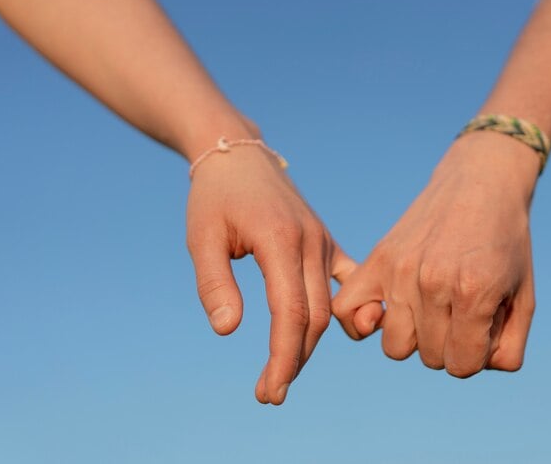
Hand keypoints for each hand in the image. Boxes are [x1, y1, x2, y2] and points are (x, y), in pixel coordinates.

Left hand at [186, 130, 354, 404]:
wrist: (239, 156)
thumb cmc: (214, 197)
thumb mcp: (202, 238)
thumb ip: (215, 284)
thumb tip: (227, 331)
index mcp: (281, 240)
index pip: (290, 312)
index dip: (283, 357)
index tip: (269, 391)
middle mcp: (311, 242)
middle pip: (314, 316)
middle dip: (293, 360)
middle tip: (269, 394)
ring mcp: (323, 241)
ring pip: (328, 305)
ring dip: (310, 343)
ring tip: (286, 372)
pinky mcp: (325, 242)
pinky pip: (348, 280)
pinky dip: (348, 310)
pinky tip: (347, 335)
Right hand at [332, 132, 539, 376]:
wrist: (480, 184)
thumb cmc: (506, 243)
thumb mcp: (525, 297)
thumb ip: (508, 349)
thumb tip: (468, 368)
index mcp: (475, 292)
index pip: (463, 366)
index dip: (476, 353)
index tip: (483, 326)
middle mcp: (433, 283)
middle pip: (432, 358)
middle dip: (451, 343)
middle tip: (461, 309)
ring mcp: (400, 270)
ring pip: (396, 346)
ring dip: (416, 336)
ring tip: (430, 308)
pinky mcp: (378, 259)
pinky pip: (347, 311)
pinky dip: (361, 323)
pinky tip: (383, 312)